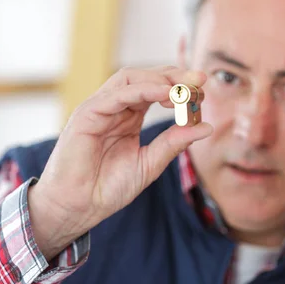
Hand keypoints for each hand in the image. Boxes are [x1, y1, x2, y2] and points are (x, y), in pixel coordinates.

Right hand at [29, 66, 212, 259]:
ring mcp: (99, 108)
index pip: (155, 89)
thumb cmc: (107, 187)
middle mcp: (114, 107)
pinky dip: (142, 90)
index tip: (203, 89)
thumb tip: (207, 127)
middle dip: (174, 75)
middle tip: (199, 80)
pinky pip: (116, 94)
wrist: (77, 207)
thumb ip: (174, 142)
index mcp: (128, 116)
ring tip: (183, 88)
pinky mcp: (86, 114)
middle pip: (145, 77)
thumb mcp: (150, 163)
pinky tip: (164, 94)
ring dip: (160, 79)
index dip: (180, 86)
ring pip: (130, 78)